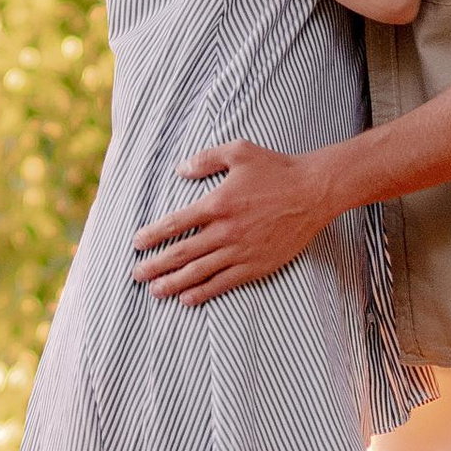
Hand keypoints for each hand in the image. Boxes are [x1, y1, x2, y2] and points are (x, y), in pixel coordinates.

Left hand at [133, 142, 335, 302]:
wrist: (314, 191)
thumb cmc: (276, 168)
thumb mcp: (238, 151)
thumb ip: (205, 159)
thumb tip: (179, 170)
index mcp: (217, 203)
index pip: (175, 223)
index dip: (153, 235)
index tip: (137, 243)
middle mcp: (226, 230)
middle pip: (182, 252)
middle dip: (156, 265)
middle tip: (136, 274)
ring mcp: (241, 251)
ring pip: (200, 272)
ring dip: (174, 283)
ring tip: (155, 291)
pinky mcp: (257, 265)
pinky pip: (224, 283)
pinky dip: (204, 292)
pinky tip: (188, 298)